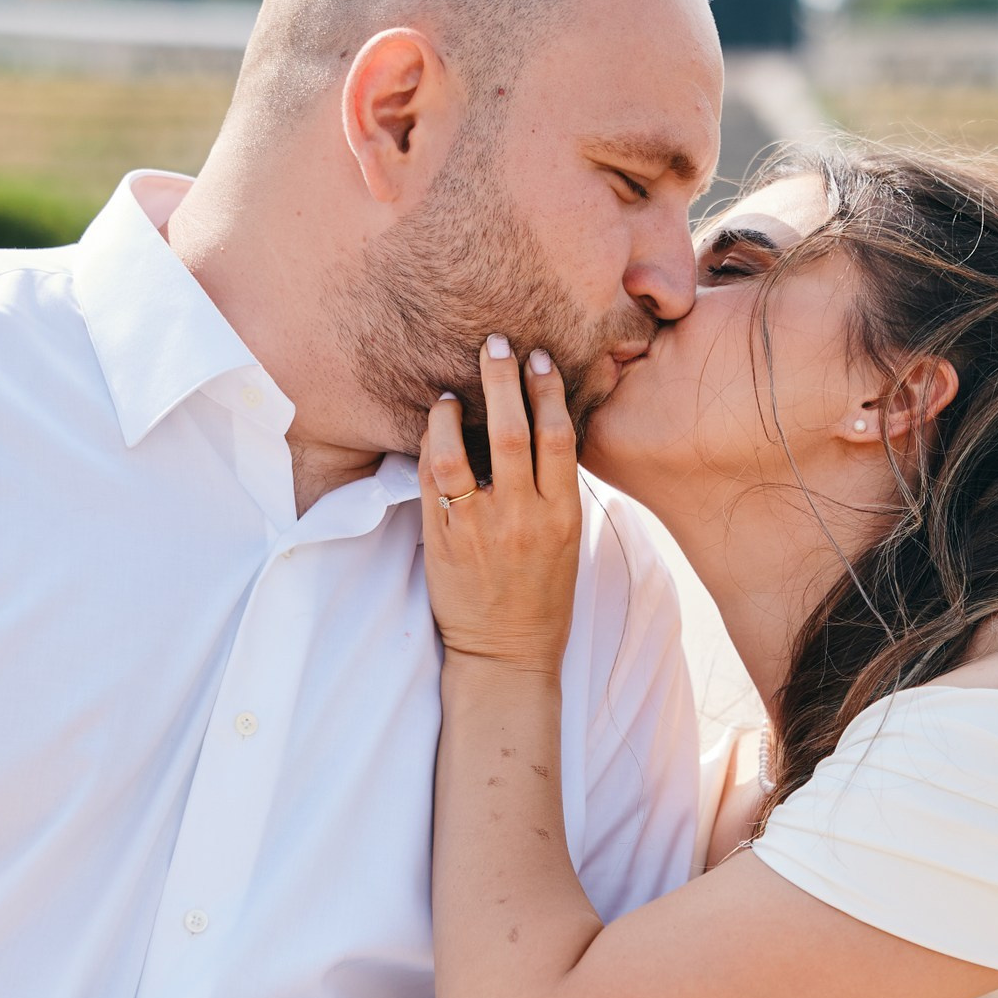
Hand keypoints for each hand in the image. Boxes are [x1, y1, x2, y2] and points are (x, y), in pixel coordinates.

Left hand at [419, 335, 581, 674]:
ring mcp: (481, 529)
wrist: (507, 655)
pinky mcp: (445, 541)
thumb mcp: (566, 541)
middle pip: (514, 431)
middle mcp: (524, 517)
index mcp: (563, 514)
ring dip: (456, 411)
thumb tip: (541, 431)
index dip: (548, 391)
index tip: (539, 359)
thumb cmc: (542, 596)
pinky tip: (434, 426)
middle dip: (504, 380)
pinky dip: (431, 447)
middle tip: (496, 342)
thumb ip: (554, 489)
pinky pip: (432, 483)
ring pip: (462, 453)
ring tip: (454, 388)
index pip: (559, 437)